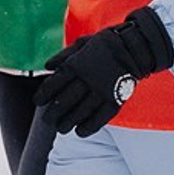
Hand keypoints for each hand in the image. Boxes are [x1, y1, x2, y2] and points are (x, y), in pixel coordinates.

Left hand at [35, 6, 173, 139]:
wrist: (135, 46)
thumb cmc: (106, 43)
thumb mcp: (82, 43)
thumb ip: (64, 55)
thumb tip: (47, 67)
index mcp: (76, 64)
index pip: (54, 84)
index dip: (43, 95)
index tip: (38, 103)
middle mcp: (87, 79)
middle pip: (64, 101)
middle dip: (53, 113)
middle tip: (48, 120)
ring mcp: (102, 90)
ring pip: (81, 112)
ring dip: (68, 122)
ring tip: (61, 129)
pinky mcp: (116, 98)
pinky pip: (101, 117)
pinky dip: (89, 126)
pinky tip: (81, 132)